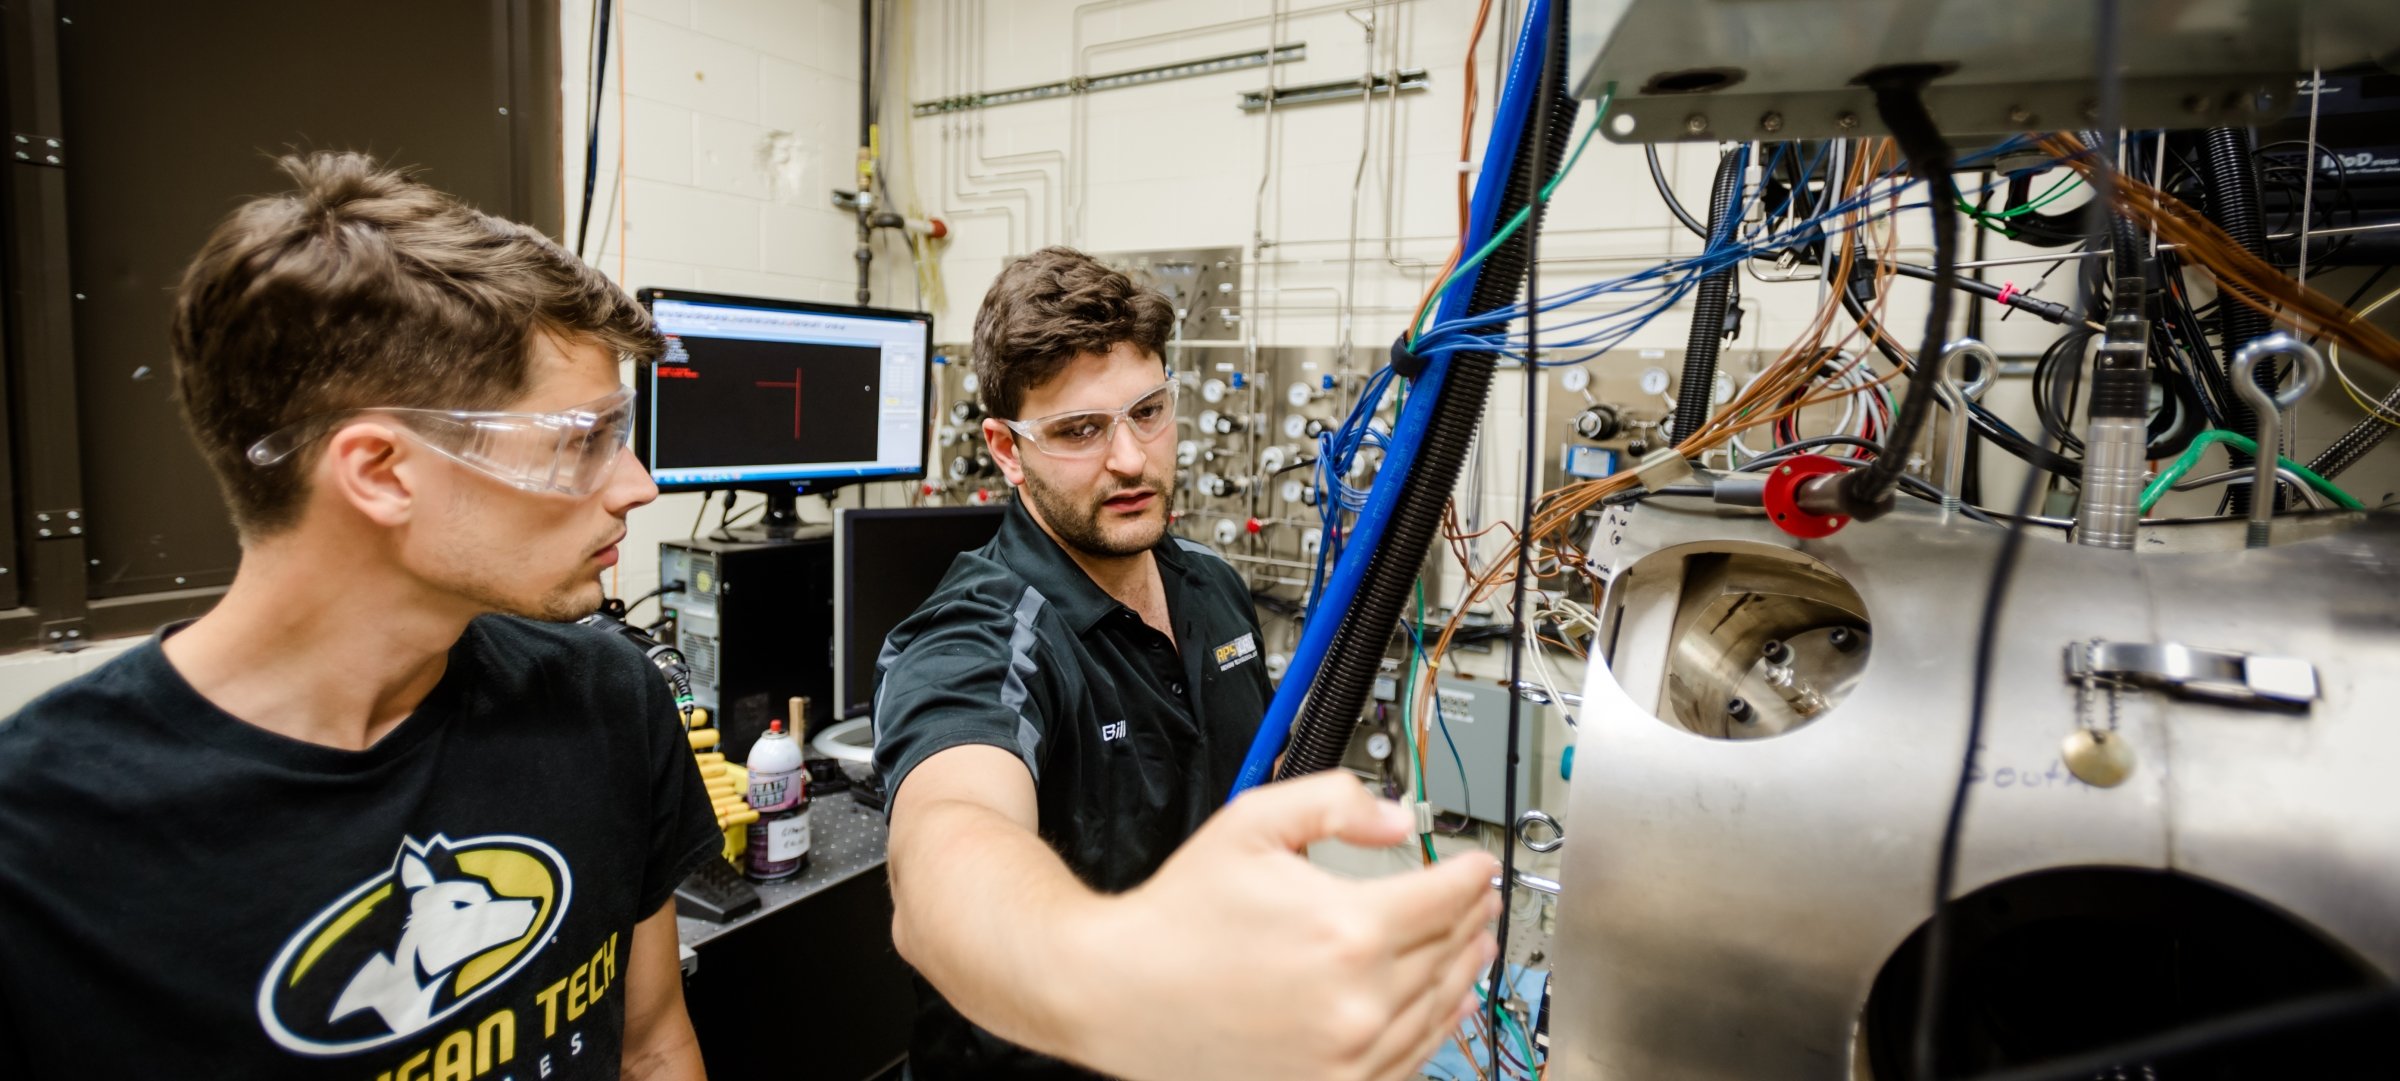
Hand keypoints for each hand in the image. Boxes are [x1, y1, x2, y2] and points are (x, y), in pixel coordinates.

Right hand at [1062, 772, 1501, 1080]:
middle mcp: (1359, 998)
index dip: (1472, 874)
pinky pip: (1412, 1057)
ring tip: (1474, 944)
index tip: (1479, 865)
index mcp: (1347, 928)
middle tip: (1479, 899)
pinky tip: (1444, 1005)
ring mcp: (1351, 1053)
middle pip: (1451, 949)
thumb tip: (1398, 818)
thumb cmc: (1179, 916)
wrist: (1121, 992)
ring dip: (1466, 969)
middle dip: (1472, 916)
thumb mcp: (1251, 824)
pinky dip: (1438, 1027)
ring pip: (1441, 1006)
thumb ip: (1334, 803)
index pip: (1446, 897)